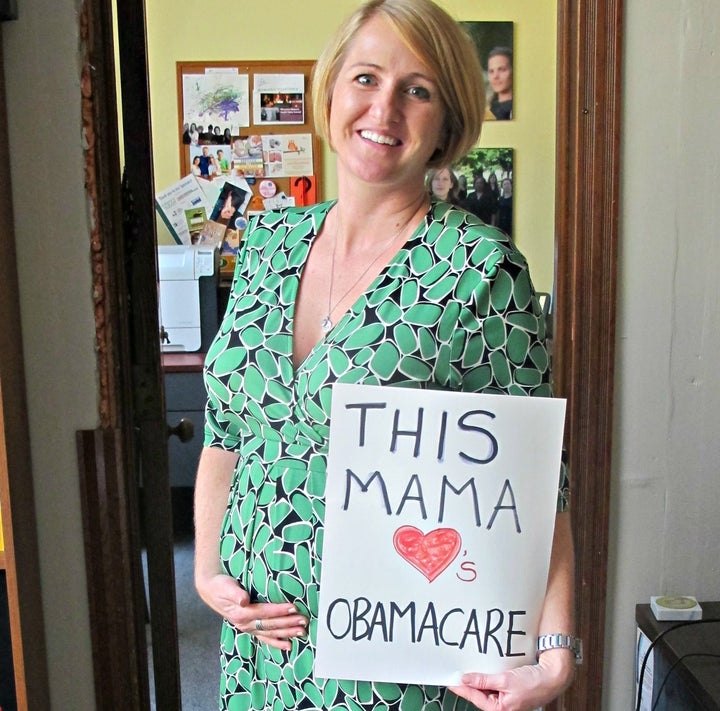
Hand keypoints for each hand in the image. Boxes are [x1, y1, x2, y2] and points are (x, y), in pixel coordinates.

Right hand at [196, 573, 307, 650]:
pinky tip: (288, 645)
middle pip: (270, 624)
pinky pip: (265, 638)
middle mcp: (245, 623)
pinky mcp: (250, 628)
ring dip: (287, 633)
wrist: (211, 590)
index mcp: (241, 613)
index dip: (278, 610)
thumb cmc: (220, 586)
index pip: (263, 612)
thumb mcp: (225, 586)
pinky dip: (276, 642)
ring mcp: (248, 627)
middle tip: (303, 621)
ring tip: (301, 632)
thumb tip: (244, 600)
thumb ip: (235, 593)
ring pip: (270, 633)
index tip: (293, 608)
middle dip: (288, 623)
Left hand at [448, 649, 574, 710]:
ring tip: (468, 669)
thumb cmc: (534, 683)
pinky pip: (494, 684)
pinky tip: (484, 669)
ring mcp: (506, 698)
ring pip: (486, 688)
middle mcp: (502, 706)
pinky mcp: (510, 690)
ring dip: (478, 679)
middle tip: (457, 672)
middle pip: (479, 693)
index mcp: (500, 709)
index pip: (474, 697)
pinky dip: (488, 677)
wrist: (552, 676)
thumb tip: (466, 679)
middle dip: (469, 683)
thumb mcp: (505, 680)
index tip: (450, 680)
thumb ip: (484, 680)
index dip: (461, 687)